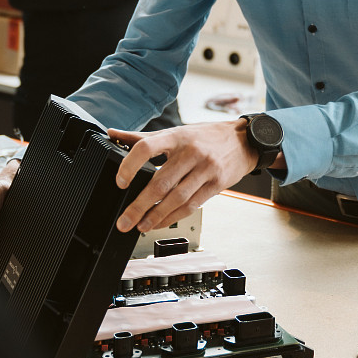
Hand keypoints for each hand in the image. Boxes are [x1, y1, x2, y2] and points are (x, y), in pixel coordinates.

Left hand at [108, 121, 257, 233]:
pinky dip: (174, 217)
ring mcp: (206, 169)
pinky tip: (161, 223)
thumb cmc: (206, 136)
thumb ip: (144, 137)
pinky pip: (192, 205)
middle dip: (139, 205)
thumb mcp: (176, 132)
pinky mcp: (216, 184)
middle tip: (124, 220)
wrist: (244, 140)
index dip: (130, 165)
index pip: (147, 148)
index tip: (120, 182)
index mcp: (176, 136)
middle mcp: (191, 152)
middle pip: (160, 182)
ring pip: (176, 198)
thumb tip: (113, 133)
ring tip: (141, 226)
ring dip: (156, 216)